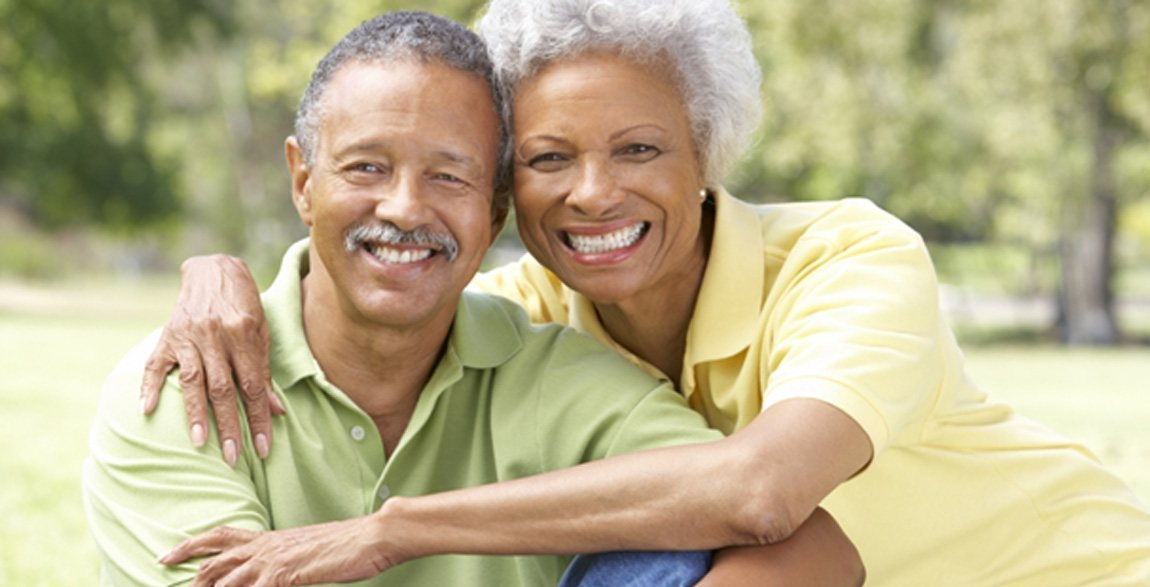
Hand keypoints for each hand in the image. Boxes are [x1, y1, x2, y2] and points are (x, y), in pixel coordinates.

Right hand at [139, 254, 283, 464]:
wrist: (214, 269)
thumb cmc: (244, 305)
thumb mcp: (262, 333)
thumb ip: (264, 372)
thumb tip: (275, 412)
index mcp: (244, 335)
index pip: (253, 386)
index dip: (258, 419)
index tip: (262, 448)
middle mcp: (216, 336)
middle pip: (223, 388)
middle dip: (229, 426)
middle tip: (233, 458)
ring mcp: (189, 336)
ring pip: (192, 381)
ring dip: (195, 414)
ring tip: (200, 443)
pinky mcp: (167, 335)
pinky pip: (155, 364)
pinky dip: (149, 387)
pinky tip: (146, 411)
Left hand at [160, 518, 399, 586]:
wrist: (374, 535)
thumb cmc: (350, 544)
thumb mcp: (311, 552)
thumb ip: (290, 562)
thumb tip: (280, 573)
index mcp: (273, 538)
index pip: (224, 538)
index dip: (193, 545)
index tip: (169, 554)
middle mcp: (268, 546)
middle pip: (216, 557)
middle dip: (187, 568)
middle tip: (162, 569)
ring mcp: (275, 559)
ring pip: (226, 577)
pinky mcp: (286, 573)